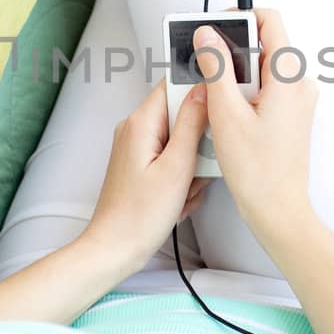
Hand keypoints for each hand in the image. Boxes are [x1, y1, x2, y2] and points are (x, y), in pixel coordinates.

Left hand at [79, 81, 210, 273]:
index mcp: (141, 122)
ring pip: (181, 141)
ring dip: (191, 166)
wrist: (115, 249)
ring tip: (184, 191)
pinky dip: (181, 178)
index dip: (200, 91)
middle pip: (182, 115)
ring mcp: (137, 147)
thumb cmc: (139, 216)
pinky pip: (172, 160)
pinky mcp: (141, 165)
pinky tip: (177, 199)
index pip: (175, 84)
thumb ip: (192, 124)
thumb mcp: (177, 167)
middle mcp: (135, 129)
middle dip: (198, 142)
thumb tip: (204, 89)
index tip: (218, 109)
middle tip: (196, 170)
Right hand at [192, 8, 317, 226]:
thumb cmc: (258, 170)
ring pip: (261, 68)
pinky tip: (228, 116)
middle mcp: (299, 83)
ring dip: (235, 76)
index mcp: (288, 76)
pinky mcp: (290, 114)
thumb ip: (216, 67)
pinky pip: (265, 88)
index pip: (268, 20)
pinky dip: (243, 93)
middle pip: (262, 44)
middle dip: (231, 52)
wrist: (277, 209)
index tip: (213, 30)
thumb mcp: (225, 112)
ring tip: (218, 103)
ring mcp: (297, 100)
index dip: (239, 18)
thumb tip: (206, 36)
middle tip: (206, 73)